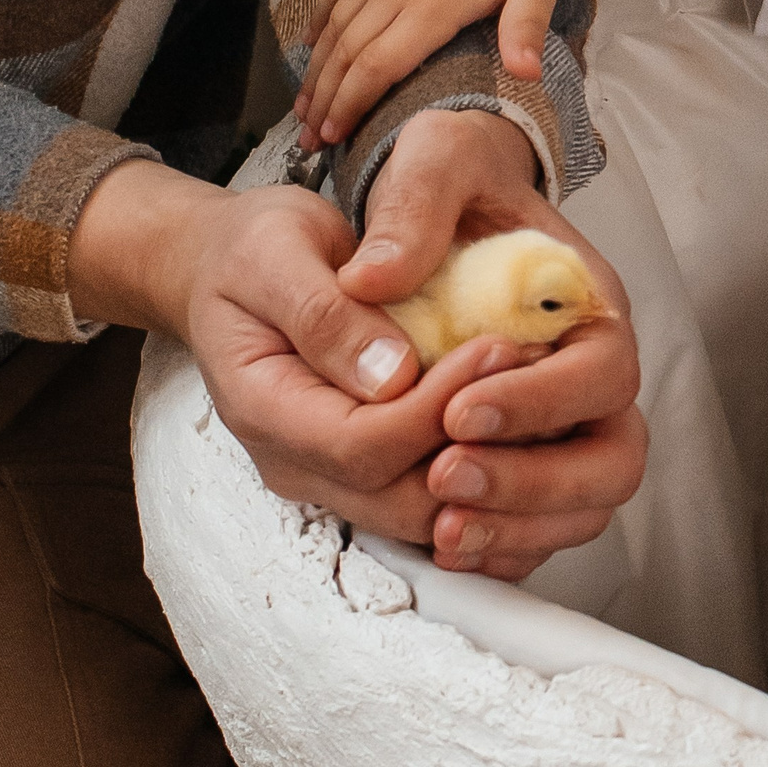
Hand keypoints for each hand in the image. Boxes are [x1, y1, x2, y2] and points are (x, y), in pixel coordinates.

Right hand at [72, 157, 537, 553]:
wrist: (228, 271)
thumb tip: (390, 373)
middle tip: (537, 372)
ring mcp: (331, 478)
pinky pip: (435, 500)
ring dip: (494, 466)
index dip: (436, 408)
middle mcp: (297, 462)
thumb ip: (325, 313)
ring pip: (427, 514)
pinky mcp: (367, 474)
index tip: (497, 348)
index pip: (362, 446)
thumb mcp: (275, 252)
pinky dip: (487, 471)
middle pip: (401, 500)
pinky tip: (526, 420)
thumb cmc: (250, 252)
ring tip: (540, 393)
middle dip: (479, 446)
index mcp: (264, 409)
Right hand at [296, 0, 567, 147]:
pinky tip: (310, 50)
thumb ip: (526, 30)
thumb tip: (527, 76)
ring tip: (301, 109)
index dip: (350, 105)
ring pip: (334, 26)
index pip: (378, 66)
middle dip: (323, 101)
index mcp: (432, 5)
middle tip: (306, 142)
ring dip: (314, 71)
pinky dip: (318, 23)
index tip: (332, 137)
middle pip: (346, 54)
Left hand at [335, 109, 644, 575]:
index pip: (601, 373)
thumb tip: (376, 279)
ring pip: (581, 506)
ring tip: (440, 527)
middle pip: (612, 458)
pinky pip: (537, 524)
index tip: (457, 410)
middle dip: (534, 482)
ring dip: (515, 525)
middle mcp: (589, 369)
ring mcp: (565, 420)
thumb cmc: (447, 176)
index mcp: (587, 299)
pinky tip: (441, 541)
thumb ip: (413, 209)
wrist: (437, 201)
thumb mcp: (432, 159)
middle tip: (445, 476)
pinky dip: (500, 544)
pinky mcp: (526, 454)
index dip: (538, 403)